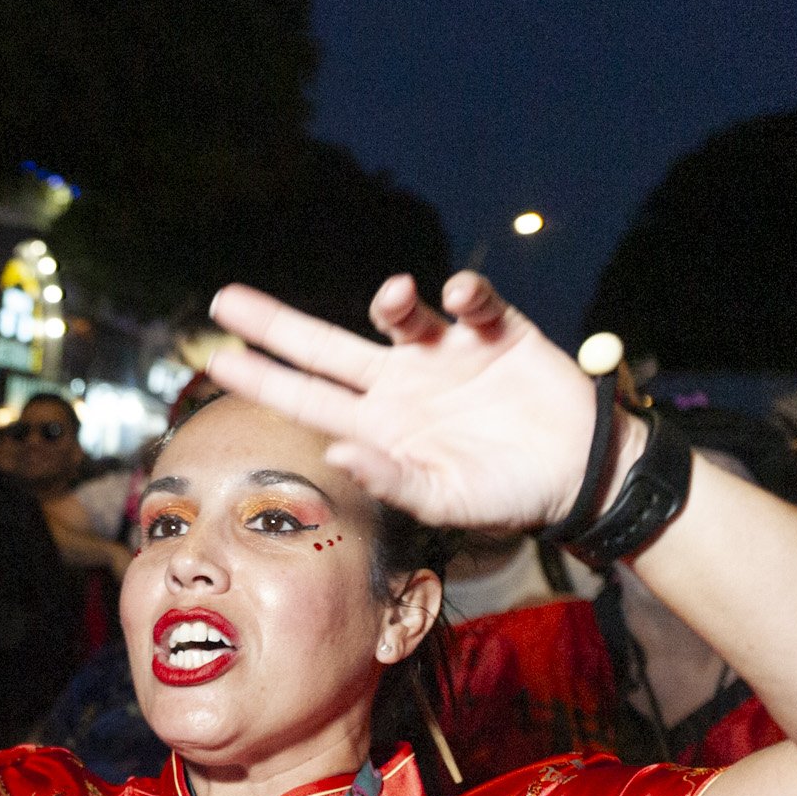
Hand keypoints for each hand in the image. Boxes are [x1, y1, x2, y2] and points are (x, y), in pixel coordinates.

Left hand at [205, 271, 622, 532]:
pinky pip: (475, 304)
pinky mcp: (497, 334)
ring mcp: (445, 356)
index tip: (216, 362)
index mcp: (380, 426)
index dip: (263, 380)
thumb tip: (336, 453)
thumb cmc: (506, 496)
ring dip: (393, 302)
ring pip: (401, 317)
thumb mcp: (443, 501)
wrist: (580, 478)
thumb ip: (391, 480)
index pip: (306, 399)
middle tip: (225, 300)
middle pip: (325, 347)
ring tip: (395, 297)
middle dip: (276, 324)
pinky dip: (467, 295)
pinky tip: (461, 297)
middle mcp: (401, 385)